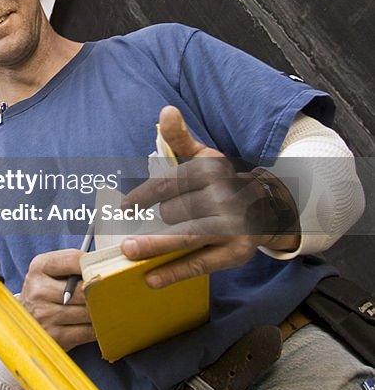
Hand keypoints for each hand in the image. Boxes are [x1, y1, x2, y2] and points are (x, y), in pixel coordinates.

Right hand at [19, 249, 95, 350]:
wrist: (25, 319)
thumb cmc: (44, 292)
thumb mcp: (51, 270)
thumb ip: (73, 264)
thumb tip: (103, 267)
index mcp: (40, 267)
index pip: (73, 260)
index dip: (93, 265)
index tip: (104, 269)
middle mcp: (39, 290)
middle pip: (84, 290)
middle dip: (100, 291)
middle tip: (111, 291)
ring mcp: (45, 315)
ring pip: (88, 312)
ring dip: (100, 311)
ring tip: (103, 307)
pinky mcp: (54, 336)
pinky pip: (87, 332)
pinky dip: (96, 328)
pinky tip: (95, 323)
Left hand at [121, 106, 298, 286]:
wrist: (266, 208)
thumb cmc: (221, 182)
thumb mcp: (203, 157)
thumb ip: (178, 138)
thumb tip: (166, 111)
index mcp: (212, 170)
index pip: (169, 183)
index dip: (142, 196)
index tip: (124, 208)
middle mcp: (225, 196)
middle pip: (175, 212)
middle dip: (154, 223)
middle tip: (135, 233)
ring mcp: (232, 226)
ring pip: (186, 237)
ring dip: (156, 247)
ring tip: (129, 253)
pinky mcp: (236, 253)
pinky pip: (200, 263)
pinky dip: (175, 272)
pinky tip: (151, 278)